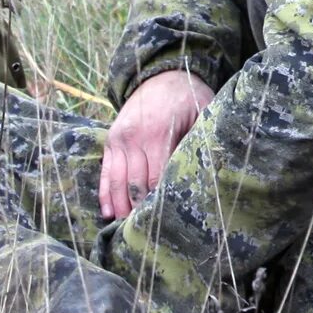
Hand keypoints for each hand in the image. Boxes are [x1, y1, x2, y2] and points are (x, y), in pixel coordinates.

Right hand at [100, 70, 213, 219]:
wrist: (162, 74)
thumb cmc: (189, 97)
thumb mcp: (203, 113)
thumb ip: (201, 141)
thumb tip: (207, 174)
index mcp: (158, 132)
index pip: (156, 177)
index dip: (158, 202)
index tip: (164, 225)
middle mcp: (134, 137)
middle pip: (135, 184)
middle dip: (139, 211)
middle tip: (146, 238)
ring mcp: (119, 138)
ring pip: (118, 181)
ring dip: (120, 207)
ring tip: (126, 231)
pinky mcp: (110, 140)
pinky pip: (106, 172)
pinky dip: (106, 193)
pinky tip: (108, 213)